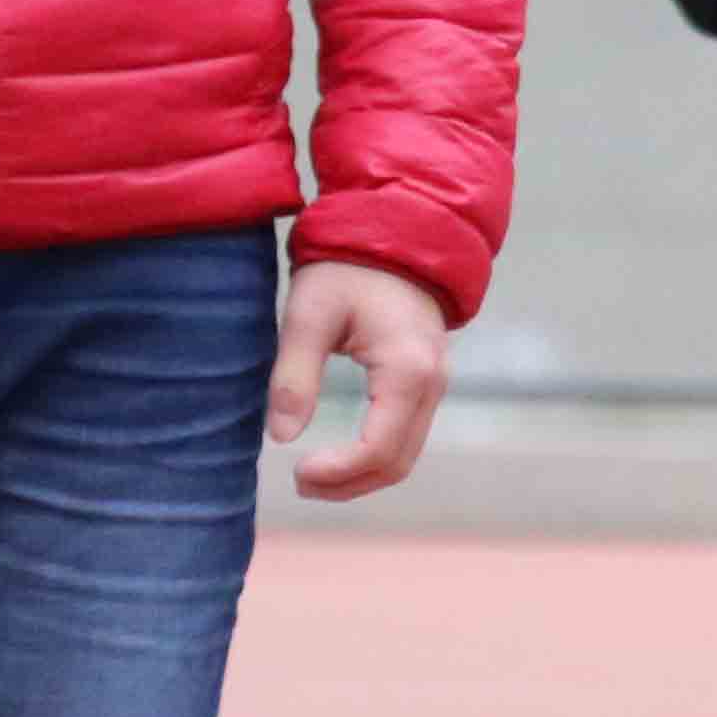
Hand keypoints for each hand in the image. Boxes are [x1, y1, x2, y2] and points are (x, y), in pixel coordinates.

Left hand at [270, 260, 450, 503]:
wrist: (396, 232)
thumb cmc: (347, 268)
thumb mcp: (308, 315)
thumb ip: (295, 377)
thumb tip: (280, 437)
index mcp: (407, 371)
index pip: (378, 449)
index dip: (337, 472)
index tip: (294, 470)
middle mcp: (433, 385)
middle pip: (397, 463)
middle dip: (348, 484)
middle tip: (298, 483)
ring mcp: (436, 385)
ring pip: (406, 456)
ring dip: (361, 477)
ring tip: (313, 476)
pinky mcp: (427, 382)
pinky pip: (407, 436)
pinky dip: (374, 457)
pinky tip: (339, 455)